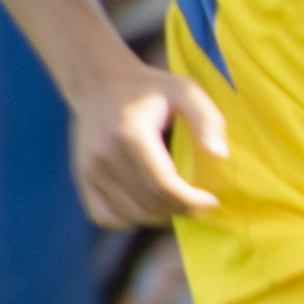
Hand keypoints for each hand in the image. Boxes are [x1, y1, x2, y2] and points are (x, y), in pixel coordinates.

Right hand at [66, 62, 225, 225]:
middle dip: (182, 211)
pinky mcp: (82, 178)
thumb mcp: (185, 90)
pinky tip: (149, 205)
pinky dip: (130, 220)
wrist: (99, 83)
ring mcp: (89, 170)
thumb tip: (221, 156)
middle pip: (148, 203)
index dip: (191, 202)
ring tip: (179, 203)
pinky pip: (105, 217)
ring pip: (130, 214)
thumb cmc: (149, 88)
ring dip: (161, 216)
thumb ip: (207, 120)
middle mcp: (104, 156)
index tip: (212, 202)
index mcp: (130, 135)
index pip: (162, 185)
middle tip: (202, 204)